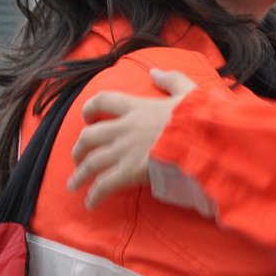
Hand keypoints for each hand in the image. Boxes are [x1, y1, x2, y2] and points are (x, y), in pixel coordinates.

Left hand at [69, 69, 197, 207]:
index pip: (103, 101)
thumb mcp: (188, 92)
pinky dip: (94, 195)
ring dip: (79, 175)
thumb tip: (154, 72)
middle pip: (88, 136)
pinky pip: (104, 185)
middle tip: (78, 158)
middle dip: (79, 148)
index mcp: (136, 107)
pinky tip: (91, 203)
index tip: (86, 118)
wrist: (202, 141)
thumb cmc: (198, 118)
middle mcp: (124, 129)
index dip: (90, 108)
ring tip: (73, 185)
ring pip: (91, 163)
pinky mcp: (129, 173)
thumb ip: (171, 80)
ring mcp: (124, 151)